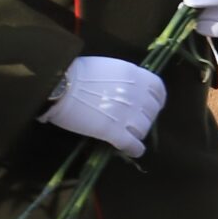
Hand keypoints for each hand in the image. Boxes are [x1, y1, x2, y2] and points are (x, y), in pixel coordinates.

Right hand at [41, 56, 167, 158]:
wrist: (59, 85)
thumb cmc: (76, 72)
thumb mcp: (108, 67)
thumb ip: (122, 80)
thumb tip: (123, 88)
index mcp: (136, 76)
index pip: (158, 90)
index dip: (157, 100)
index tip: (153, 105)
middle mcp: (137, 95)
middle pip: (151, 112)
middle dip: (145, 117)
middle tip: (134, 121)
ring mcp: (127, 114)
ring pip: (143, 129)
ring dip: (138, 133)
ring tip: (130, 135)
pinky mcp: (113, 131)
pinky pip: (132, 144)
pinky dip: (135, 149)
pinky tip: (133, 150)